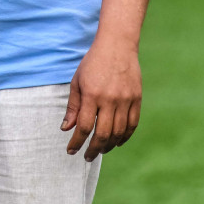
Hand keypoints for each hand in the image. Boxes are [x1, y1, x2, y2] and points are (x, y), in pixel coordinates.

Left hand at [62, 33, 142, 161]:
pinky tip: (117, 142)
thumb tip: (66, 128)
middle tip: (87, 157)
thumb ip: (73, 106)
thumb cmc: (92, 63)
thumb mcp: (77, 81)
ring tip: (100, 150)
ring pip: (119, 132)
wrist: (117, 45)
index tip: (71, 150)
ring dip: (109, 145)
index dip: (77, 141)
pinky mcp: (137, 99)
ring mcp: (125, 100)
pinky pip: (132, 124)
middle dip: (93, 149)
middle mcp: (110, 99)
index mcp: (92, 94)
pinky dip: (125, 136)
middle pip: (103, 134)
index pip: (84, 126)